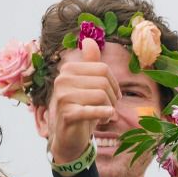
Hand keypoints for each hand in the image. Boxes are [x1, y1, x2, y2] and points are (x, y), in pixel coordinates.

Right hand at [47, 38, 118, 164]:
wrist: (68, 136)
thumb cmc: (82, 108)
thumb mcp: (88, 85)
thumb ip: (90, 63)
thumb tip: (89, 40)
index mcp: (69, 69)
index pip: (103, 69)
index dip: (114, 84)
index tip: (112, 96)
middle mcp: (62, 80)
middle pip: (104, 81)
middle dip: (113, 97)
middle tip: (109, 107)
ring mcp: (63, 96)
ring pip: (102, 96)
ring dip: (109, 108)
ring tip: (104, 115)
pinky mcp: (67, 114)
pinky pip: (95, 110)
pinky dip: (105, 115)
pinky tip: (106, 119)